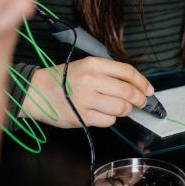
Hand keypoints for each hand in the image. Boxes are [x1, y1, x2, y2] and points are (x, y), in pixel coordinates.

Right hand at [21, 57, 153, 127]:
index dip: (142, 82)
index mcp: (94, 64)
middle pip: (128, 91)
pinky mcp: (81, 117)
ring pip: (121, 108)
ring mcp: (86, 99)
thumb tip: (136, 85)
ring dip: (126, 110)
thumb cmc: (63, 78)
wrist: (36, 91)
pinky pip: (108, 121)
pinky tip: (104, 115)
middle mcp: (91, 80)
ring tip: (122, 108)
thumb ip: (109, 73)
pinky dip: (111, 119)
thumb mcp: (85, 66)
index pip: (127, 72)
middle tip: (141, 102)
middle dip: (139, 99)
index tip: (149, 90)